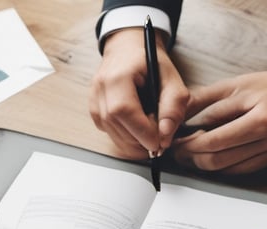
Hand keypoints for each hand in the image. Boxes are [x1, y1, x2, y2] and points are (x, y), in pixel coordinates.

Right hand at [90, 28, 188, 158]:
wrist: (127, 48)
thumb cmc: (149, 61)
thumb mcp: (171, 77)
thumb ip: (174, 106)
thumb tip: (165, 136)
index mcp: (117, 75)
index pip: (123, 111)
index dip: (142, 132)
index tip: (159, 142)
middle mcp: (100, 89)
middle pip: (117, 127)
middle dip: (141, 140)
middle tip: (159, 138)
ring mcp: (93, 101)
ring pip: (113, 135)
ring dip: (135, 141)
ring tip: (150, 130)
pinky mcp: (94, 112)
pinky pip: (110, 134)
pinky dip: (126, 137)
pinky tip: (137, 126)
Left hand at [172, 71, 266, 173]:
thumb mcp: (243, 83)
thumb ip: (210, 97)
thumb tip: (181, 109)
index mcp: (256, 113)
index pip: (211, 132)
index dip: (187, 139)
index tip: (174, 138)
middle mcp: (263, 134)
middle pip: (216, 155)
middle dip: (190, 156)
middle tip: (177, 152)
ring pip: (227, 167)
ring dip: (202, 165)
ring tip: (189, 158)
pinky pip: (241, 171)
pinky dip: (222, 169)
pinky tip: (211, 163)